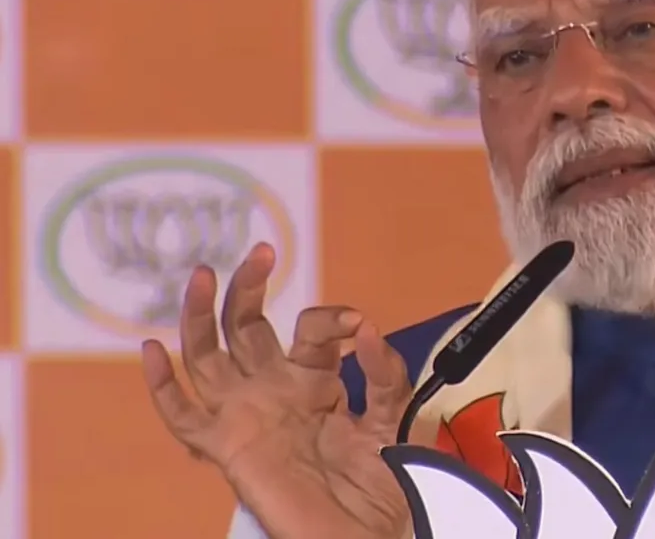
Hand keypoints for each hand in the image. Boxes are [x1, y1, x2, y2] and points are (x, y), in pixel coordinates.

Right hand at [141, 243, 411, 538]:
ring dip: (201, 315)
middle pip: (247, 326)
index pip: (311, 329)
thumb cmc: (382, 479)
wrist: (368, 533)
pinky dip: (163, 387)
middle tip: (264, 252)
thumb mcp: (394, 415)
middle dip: (250, 286)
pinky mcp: (226, 447)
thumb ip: (384, 373)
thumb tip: (365, 329)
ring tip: (204, 274)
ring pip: (207, 356)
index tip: (357, 325)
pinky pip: (183, 418)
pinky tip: (152, 350)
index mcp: (315, 378)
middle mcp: (274, 389)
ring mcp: (246, 415)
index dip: (331, 319)